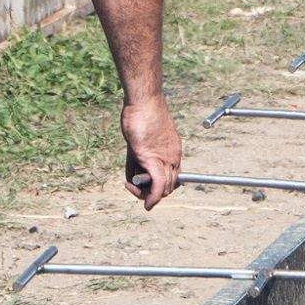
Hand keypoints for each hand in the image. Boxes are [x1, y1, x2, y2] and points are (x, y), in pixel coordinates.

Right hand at [121, 95, 181, 209]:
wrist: (144, 102)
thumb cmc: (142, 114)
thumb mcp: (144, 136)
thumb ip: (142, 153)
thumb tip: (135, 167)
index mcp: (174, 151)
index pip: (173, 177)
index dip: (160, 185)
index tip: (146, 183)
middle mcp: (174, 157)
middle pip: (169, 186)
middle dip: (152, 192)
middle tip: (133, 185)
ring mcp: (165, 159)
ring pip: (163, 190)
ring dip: (146, 195)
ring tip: (131, 185)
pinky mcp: (152, 160)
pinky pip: (158, 187)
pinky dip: (152, 199)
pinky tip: (145, 203)